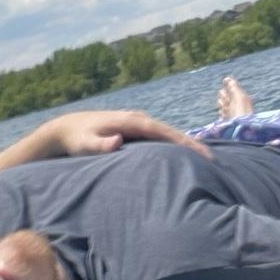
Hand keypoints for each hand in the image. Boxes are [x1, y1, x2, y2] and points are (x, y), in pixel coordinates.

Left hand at [43, 110, 211, 159]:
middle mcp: (138, 119)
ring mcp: (138, 123)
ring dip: (185, 144)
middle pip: (170, 131)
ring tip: (205, 160)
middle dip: (191, 144)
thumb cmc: (76, 139)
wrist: (66, 129)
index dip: (182, 141)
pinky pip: (160, 137)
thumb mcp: (84, 144)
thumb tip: (118, 141)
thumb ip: (99, 145)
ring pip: (167, 134)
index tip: (200, 153)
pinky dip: (174, 144)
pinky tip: (183, 156)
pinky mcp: (136, 130)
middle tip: (213, 160)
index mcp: (131, 122)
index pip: (162, 131)